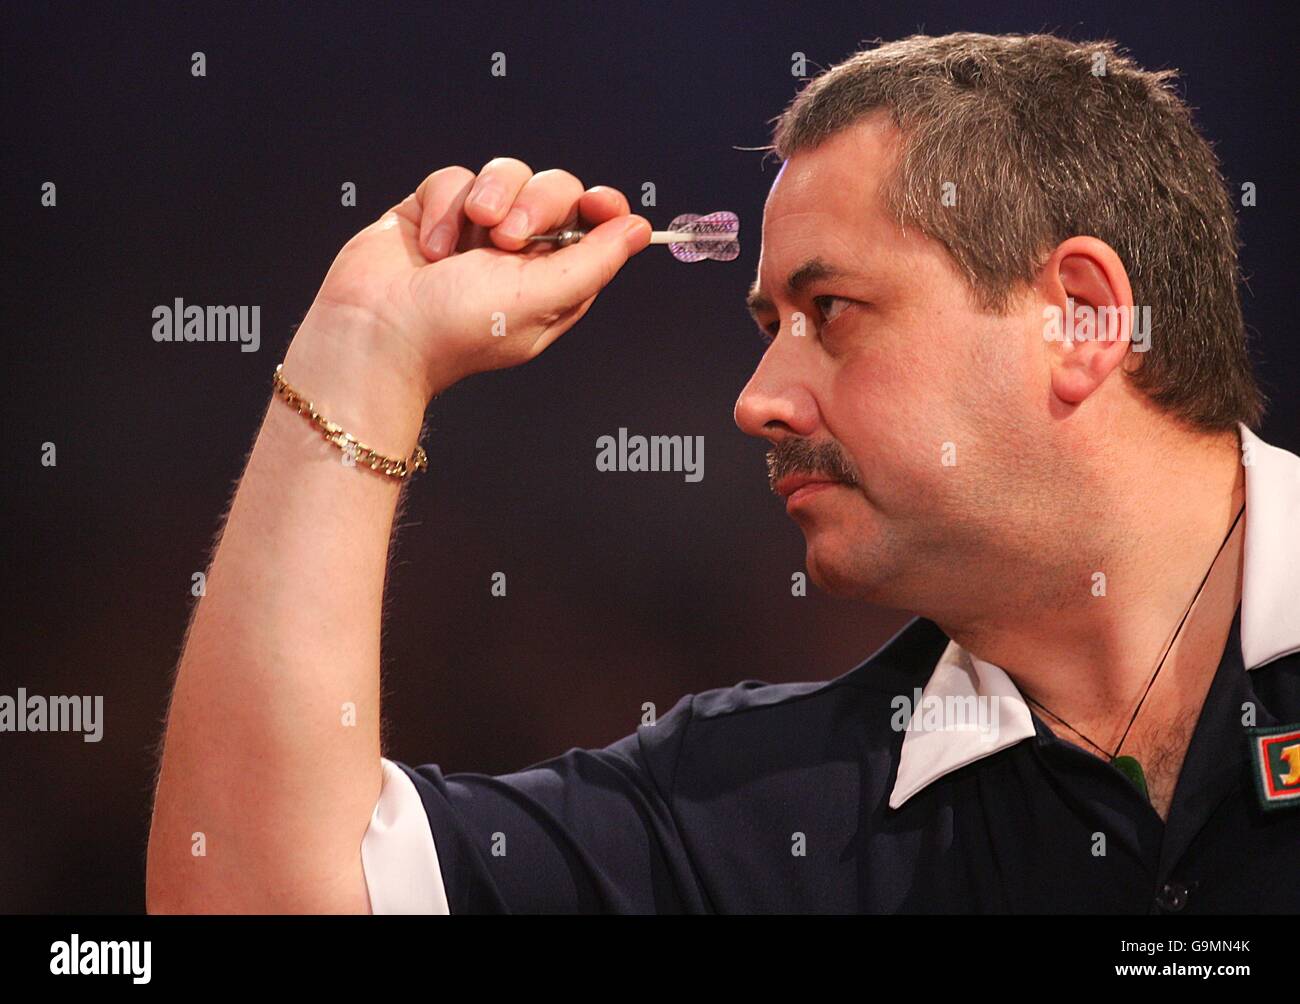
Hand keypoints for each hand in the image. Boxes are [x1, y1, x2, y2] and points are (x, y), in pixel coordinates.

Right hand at [297, 158, 651, 403]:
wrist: (374, 331)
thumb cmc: (453, 331)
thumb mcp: (541, 299)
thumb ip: (595, 261)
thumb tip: (638, 229)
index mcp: (554, 281)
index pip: (594, 226)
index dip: (601, 207)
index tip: (598, 202)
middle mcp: (519, 254)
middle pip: (554, 190)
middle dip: (535, 203)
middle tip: (507, 239)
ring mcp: (475, 230)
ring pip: (505, 174)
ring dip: (487, 198)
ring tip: (467, 238)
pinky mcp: (435, 211)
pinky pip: (455, 177)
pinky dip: (444, 206)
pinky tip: (432, 245)